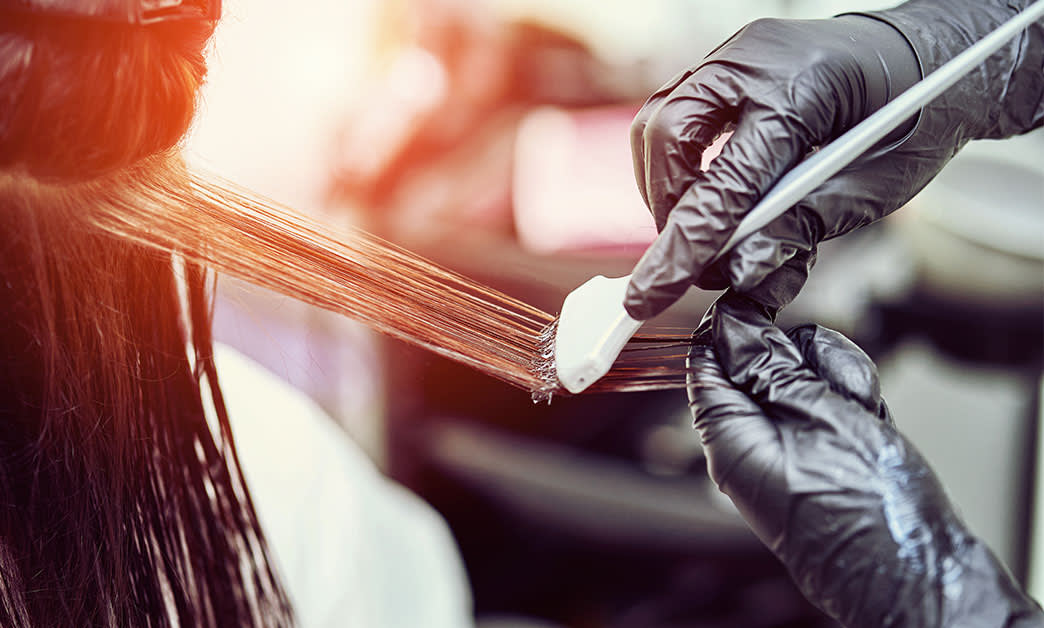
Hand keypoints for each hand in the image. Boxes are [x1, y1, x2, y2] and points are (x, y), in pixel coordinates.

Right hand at [623, 1, 1043, 318]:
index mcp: (802, 91)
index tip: (649, 295)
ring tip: (700, 226)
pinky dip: (680, 162)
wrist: (933, 59)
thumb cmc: (915, 118)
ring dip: (668, 186)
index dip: (684, 247)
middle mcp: (755, 61)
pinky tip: (707, 190)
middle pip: (667, 137)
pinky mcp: (728, 63)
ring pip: (659, 123)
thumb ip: (798, 230)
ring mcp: (736, 55)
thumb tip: (735, 269)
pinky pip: (675, 113)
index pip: (723, 183)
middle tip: (690, 255)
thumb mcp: (871, 191)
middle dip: (669, 208)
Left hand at [686, 291, 1042, 627]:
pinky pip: (825, 408)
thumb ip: (770, 368)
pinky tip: (869, 422)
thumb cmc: (868, 509)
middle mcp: (750, 445)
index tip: (765, 304)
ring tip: (859, 411)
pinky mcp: (819, 454)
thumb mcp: (818, 416)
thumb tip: (731, 328)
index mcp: (730, 438)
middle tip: (834, 387)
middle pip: (759, 364)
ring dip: (834, 381)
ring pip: (801, 380)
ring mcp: (787, 450)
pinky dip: (850, 404)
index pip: (706, 363)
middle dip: (802, 361)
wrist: (917, 569)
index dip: (732, 328)